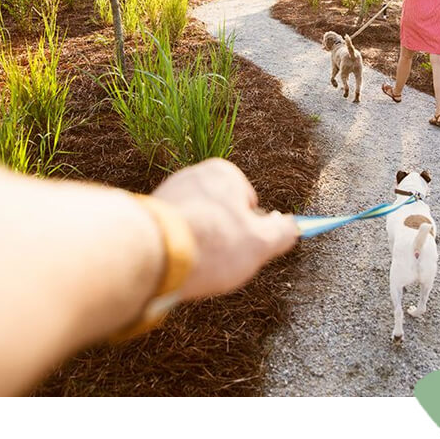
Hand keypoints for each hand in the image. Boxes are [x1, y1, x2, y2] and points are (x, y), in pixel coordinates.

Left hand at [151, 158, 297, 299]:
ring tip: (197, 265)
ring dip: (198, 244)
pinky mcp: (146, 214)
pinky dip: (176, 248)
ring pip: (195, 224)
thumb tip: (293, 227)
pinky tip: (176, 264)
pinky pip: (171, 233)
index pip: (248, 201)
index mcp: (224, 173)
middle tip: (221, 261)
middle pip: (220, 213)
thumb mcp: (261, 244)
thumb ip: (281, 233)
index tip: (245, 249)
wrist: (155, 254)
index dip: (250, 228)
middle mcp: (193, 176)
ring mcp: (167, 193)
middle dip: (222, 237)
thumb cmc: (214, 245)